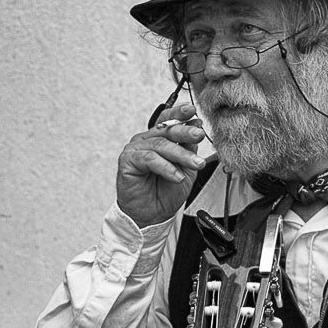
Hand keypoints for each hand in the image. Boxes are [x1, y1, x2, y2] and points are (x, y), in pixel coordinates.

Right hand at [116, 103, 210, 228]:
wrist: (152, 215)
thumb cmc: (165, 193)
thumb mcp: (185, 168)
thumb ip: (189, 148)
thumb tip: (196, 127)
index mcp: (159, 138)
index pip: (168, 119)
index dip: (180, 112)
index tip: (193, 111)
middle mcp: (146, 140)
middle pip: (166, 129)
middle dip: (185, 131)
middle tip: (199, 135)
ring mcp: (135, 149)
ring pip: (161, 145)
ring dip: (181, 154)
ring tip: (195, 164)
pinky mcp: (128, 160)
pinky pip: (149, 159)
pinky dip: (166, 167)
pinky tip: (176, 176)